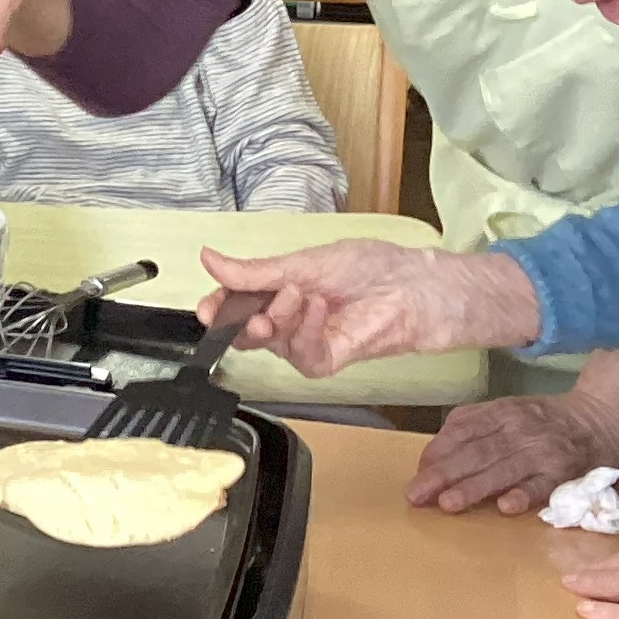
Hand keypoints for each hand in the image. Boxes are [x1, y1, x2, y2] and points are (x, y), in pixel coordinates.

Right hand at [199, 241, 541, 376]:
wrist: (412, 283)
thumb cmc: (370, 268)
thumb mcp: (301, 262)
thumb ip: (254, 271)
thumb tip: (209, 259)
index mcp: (277, 294)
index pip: (234, 307)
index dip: (217, 308)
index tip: (206, 307)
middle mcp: (288, 322)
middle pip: (244, 332)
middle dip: (238, 320)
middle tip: (240, 308)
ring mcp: (306, 343)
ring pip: (270, 343)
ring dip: (279, 317)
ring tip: (298, 292)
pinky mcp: (328, 359)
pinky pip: (301, 355)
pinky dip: (304, 330)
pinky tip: (316, 307)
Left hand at [412, 392, 618, 514]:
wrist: (602, 419)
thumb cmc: (543, 421)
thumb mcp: (507, 410)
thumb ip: (472, 427)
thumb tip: (432, 457)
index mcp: (501, 411)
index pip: (462, 430)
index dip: (437, 452)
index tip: (417, 474)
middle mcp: (519, 429)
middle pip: (476, 452)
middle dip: (443, 475)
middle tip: (416, 496)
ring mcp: (542, 451)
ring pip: (502, 469)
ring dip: (473, 487)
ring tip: (447, 504)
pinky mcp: (564, 473)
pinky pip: (542, 486)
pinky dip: (524, 495)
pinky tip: (505, 507)